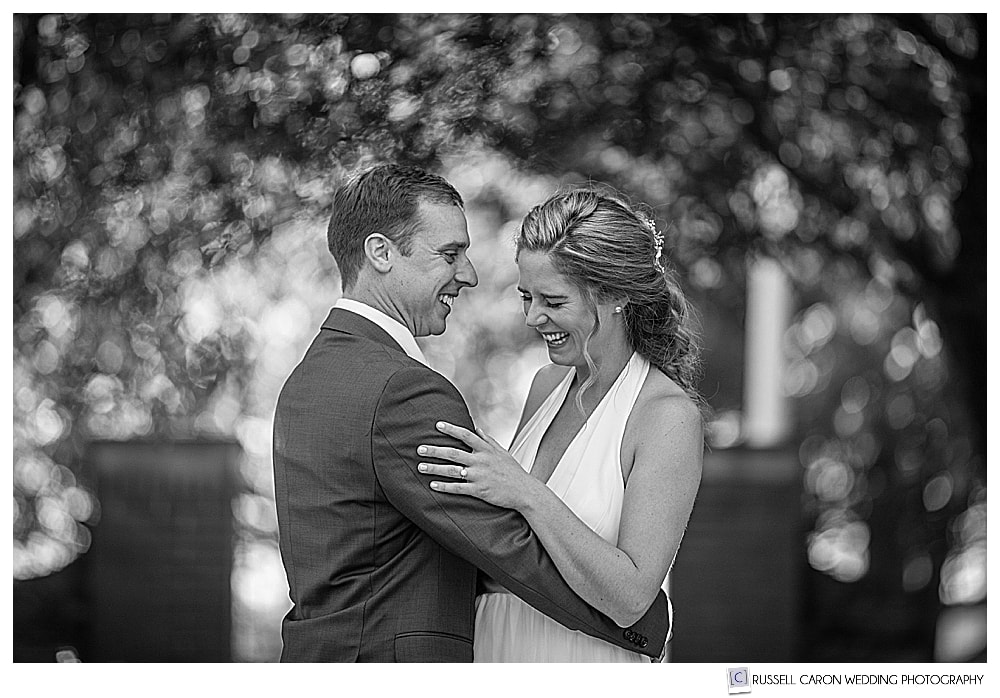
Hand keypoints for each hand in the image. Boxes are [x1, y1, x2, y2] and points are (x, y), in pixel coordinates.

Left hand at [417, 421, 536, 509]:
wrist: (524, 492)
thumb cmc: (513, 472)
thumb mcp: (503, 452)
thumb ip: (488, 440)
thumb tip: (477, 427)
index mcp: (486, 450)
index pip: (466, 435)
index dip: (451, 429)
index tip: (437, 425)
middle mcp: (481, 460)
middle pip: (454, 452)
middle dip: (435, 450)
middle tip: (419, 449)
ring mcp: (479, 476)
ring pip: (452, 471)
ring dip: (435, 469)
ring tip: (420, 467)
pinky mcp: (479, 490)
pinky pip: (458, 488)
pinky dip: (445, 487)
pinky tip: (432, 486)